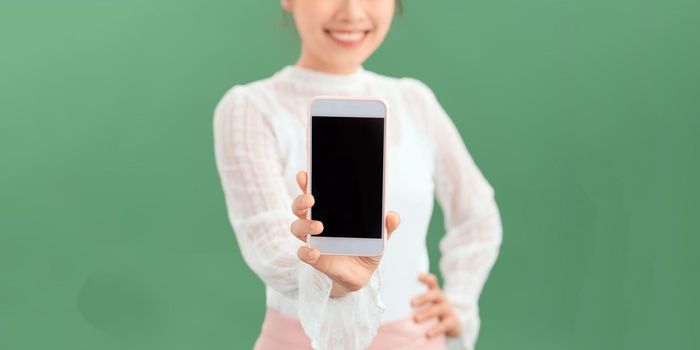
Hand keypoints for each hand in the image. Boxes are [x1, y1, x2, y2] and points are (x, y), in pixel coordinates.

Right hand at [290, 170, 399, 297]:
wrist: (362, 274)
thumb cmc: (366, 248)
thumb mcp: (380, 236)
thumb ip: (386, 226)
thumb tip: (392, 216)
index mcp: (331, 211)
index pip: (315, 192)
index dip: (307, 182)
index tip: (305, 174)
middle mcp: (317, 222)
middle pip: (299, 207)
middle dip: (301, 200)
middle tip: (311, 198)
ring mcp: (314, 240)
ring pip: (297, 227)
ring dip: (305, 224)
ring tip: (319, 226)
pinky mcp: (314, 258)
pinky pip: (303, 253)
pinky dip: (306, 252)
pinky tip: (315, 252)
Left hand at [411, 273, 461, 338]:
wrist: (452, 324)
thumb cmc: (433, 311)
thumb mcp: (427, 304)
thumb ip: (415, 302)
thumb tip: (393, 305)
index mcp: (435, 293)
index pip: (432, 282)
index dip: (426, 278)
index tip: (418, 276)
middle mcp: (442, 299)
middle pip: (435, 294)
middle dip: (423, 298)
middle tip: (411, 303)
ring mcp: (448, 310)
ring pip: (438, 309)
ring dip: (426, 314)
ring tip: (416, 319)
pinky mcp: (452, 322)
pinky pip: (445, 325)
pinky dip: (436, 329)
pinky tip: (428, 334)